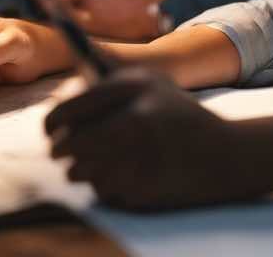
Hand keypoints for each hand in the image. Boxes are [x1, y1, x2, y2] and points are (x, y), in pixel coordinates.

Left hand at [45, 67, 247, 209]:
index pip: (71, 107)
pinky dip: (107, 186)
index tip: (49, 130)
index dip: (52, 121)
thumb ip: (110, 80)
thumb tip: (63, 92)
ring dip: (82, 170)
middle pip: (69, 144)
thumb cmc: (179, 115)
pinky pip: (101, 191)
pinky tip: (128, 175)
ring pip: (80, 172)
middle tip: (63, 152)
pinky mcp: (141, 189)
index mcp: (134, 88)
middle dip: (62, 150)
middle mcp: (134, 120)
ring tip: (100, 162)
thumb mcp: (152, 83)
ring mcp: (137, 156)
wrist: (223, 155)